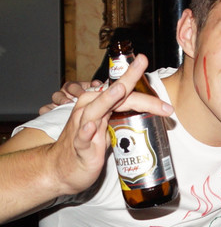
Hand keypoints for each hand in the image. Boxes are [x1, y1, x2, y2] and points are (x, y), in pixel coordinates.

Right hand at [50, 56, 172, 195]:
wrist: (61, 168)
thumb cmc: (88, 144)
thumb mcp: (109, 126)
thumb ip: (126, 115)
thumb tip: (153, 109)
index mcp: (100, 104)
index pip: (121, 88)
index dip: (134, 75)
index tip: (144, 59)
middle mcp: (89, 110)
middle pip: (114, 95)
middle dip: (131, 81)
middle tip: (143, 63)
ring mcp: (81, 127)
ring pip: (94, 110)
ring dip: (107, 99)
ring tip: (120, 89)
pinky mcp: (79, 147)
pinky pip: (82, 138)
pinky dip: (86, 131)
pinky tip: (91, 126)